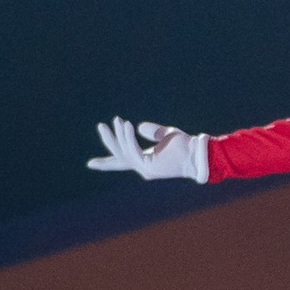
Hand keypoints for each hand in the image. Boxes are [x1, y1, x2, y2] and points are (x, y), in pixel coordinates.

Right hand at [89, 118, 209, 181]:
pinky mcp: (148, 165)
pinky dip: (127, 137)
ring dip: (118, 135)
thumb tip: (139, 126)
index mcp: (146, 161)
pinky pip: (132, 149)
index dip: (106, 162)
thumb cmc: (187, 146)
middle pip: (118, 156)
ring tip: (116, 120)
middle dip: (109, 141)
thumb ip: (153, 132)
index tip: (90, 164)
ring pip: (124, 151)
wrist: (199, 155)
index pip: (122, 161)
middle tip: (101, 126)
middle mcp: (143, 168)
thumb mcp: (167, 135)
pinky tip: (126, 124)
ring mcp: (145, 169)